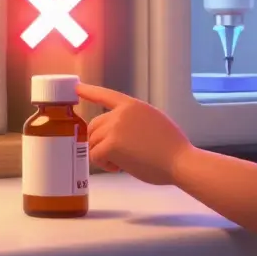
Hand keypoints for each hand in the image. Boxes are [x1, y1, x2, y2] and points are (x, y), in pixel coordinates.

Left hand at [76, 83, 192, 185]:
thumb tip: (119, 132)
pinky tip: (118, 167)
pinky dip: (103, 164)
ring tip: (120, 162)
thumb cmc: (171, 148)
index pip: (106, 95)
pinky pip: (95, 155)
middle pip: (94, 125)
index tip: (77, 88)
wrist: (179, 160)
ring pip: (93, 141)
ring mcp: (115, 128)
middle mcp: (120, 113)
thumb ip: (133, 120)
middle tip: (113, 154)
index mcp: (132, 105)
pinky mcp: (111, 145)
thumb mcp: (153, 121)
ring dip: (102, 154)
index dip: (89, 91)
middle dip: (99, 141)